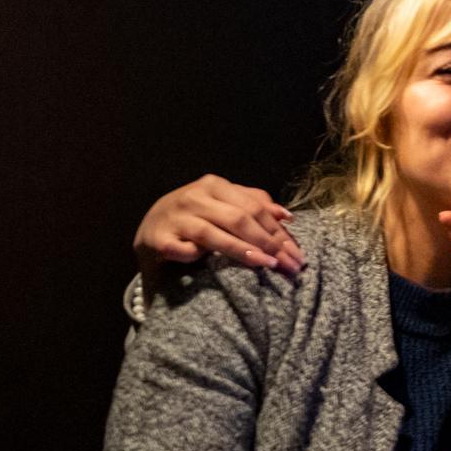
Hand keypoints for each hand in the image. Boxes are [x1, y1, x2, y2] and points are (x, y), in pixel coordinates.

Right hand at [133, 175, 302, 275]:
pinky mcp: (159, 239)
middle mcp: (194, 197)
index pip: (254, 208)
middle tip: (288, 264)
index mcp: (214, 185)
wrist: (153, 228)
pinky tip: (212, 264)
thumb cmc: (196, 217)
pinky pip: (184, 250)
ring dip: (243, 251)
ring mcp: (175, 217)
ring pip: (214, 235)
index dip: (278, 231)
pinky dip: (198, 256)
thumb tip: (286, 215)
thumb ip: (253, 205)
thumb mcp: (224, 205)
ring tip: (267, 265)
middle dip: (268, 243)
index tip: (297, 253)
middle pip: (239, 220)